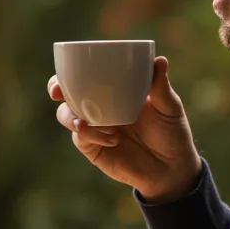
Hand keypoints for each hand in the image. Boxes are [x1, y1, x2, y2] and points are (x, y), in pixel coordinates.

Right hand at [48, 56, 202, 202]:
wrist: (172, 168)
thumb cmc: (172, 132)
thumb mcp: (169, 107)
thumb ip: (161, 86)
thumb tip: (159, 60)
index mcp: (113, 91)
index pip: (85, 76)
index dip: (69, 72)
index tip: (65, 70)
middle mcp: (98, 107)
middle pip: (67, 95)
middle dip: (57, 90)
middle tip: (58, 93)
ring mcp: (94, 128)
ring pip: (68, 117)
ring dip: (75, 117)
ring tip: (100, 124)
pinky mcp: (94, 149)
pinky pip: (82, 139)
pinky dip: (92, 135)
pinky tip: (113, 138)